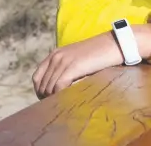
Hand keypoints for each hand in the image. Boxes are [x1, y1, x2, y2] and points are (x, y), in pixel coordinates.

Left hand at [32, 22, 150, 99]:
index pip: (37, 77)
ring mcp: (63, 61)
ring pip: (49, 88)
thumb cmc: (99, 55)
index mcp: (55, 54)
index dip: (40, 92)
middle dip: (47, 98)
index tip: (49, 101)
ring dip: (54, 99)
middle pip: (42, 85)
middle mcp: (56, 56)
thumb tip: (58, 91)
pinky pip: (58, 87)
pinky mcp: (72, 67)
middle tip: (57, 107)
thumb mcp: (77, 61)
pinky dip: (61, 96)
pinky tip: (69, 100)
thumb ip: (66, 70)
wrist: (114, 44)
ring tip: (64, 105)